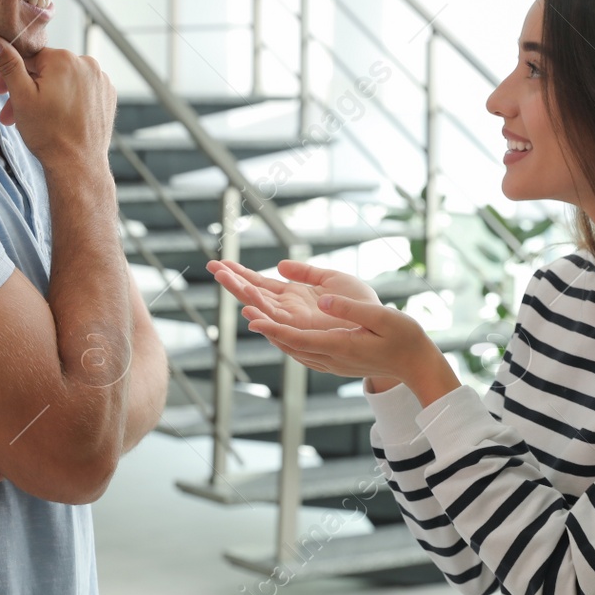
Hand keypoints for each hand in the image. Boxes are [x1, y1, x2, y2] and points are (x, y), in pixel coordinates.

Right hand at [0, 36, 114, 171]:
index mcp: (64, 59)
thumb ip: (7, 64)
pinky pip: (81, 90)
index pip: (29, 57)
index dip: (11, 74)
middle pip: (47, 70)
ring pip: (64, 80)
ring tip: (33, 118)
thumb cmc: (48, 134)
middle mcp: (87, 64)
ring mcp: (101, 80)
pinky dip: (67, 99)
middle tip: (10, 112)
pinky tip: (57, 117)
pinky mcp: (107, 95)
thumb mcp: (21, 96)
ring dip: (46, 95)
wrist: (77, 165)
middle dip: (26, 89)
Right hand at [207, 258, 380, 332]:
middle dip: (233, 281)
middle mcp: (290, 311)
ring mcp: (296, 321)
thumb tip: (280, 265)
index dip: (241, 274)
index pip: (261, 284)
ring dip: (243, 293)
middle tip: (212, 266)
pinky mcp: (306, 331)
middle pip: (255, 295)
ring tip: (223, 278)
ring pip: (262, 308)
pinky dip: (263, 316)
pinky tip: (247, 307)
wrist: (382, 324)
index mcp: (294, 297)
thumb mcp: (332, 279)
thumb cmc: (360, 304)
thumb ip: (306, 272)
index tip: (221, 264)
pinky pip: (280, 324)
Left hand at [242, 292, 446, 390]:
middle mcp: (331, 359)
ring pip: (293, 350)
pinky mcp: (335, 363)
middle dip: (265, 327)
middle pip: (289, 344)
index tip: (251, 317)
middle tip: (243, 308)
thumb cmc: (404, 338)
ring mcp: (332, 364)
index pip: (297, 338)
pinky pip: (303, 352)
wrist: (416, 365)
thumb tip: (323, 300)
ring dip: (273, 334)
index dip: (272, 328)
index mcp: (340, 346)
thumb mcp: (382, 317)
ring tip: (253, 316)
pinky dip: (287, 340)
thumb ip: (352, 309)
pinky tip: (280, 331)